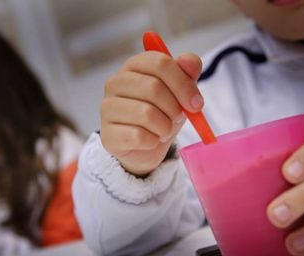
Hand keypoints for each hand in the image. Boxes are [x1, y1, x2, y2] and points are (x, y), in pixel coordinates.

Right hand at [100, 51, 202, 175]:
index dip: (183, 83)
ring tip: (163, 130)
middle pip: (154, 88)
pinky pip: (139, 136)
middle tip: (177, 118)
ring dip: (164, 127)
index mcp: (134, 66)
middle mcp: (115, 83)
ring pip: (146, 114)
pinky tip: (150, 141)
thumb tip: (190, 61)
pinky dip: (153, 141)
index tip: (196, 103)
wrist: (146, 147)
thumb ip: (187, 73)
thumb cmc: (162, 113)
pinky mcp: (107, 134)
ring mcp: (107, 108)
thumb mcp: (179, 92)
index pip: (160, 63)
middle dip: (174, 108)